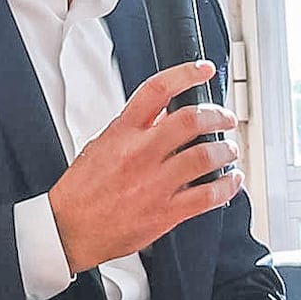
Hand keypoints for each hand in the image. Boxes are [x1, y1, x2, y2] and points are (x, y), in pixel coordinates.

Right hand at [47, 61, 240, 271]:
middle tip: (225, 118)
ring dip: (226, 150)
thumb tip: (162, 113)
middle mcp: (140, 154)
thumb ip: (133, 129)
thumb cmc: (81, 191)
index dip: (185, 73)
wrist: (69, 229)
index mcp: (122, 133)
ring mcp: (155, 183)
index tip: (203, 70)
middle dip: (217, 115)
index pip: (157, 90)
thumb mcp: (102, 146)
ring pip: (206, 156)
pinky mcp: (166, 212)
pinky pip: (208, 196)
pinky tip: (231, 180)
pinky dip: (227, 185)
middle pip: (191, 120)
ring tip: (230, 149)